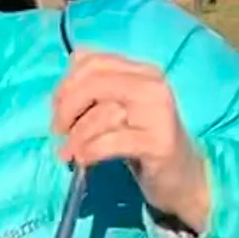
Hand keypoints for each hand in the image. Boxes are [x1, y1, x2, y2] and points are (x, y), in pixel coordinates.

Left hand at [50, 50, 210, 235]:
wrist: (182, 176)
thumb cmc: (143, 141)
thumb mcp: (119, 109)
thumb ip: (97, 90)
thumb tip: (66, 79)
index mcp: (141, 71)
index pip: (92, 61)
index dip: (66, 84)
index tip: (56, 109)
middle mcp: (152, 84)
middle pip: (94, 82)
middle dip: (67, 107)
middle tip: (59, 130)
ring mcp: (158, 112)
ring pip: (102, 114)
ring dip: (76, 136)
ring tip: (69, 153)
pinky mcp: (158, 142)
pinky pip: (111, 141)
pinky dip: (90, 151)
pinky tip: (84, 160)